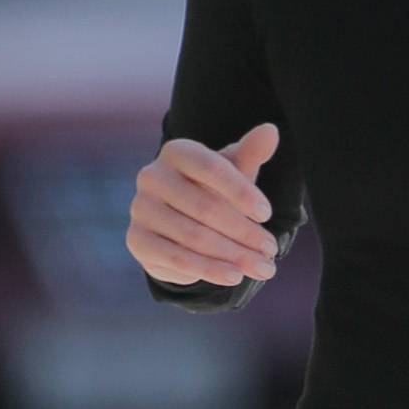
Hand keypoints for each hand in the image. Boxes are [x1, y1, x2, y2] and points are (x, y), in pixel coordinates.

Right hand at [126, 122, 282, 287]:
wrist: (179, 226)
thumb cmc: (213, 191)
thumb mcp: (233, 173)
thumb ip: (250, 154)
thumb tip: (270, 131)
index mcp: (177, 152)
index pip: (211, 168)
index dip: (241, 192)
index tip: (268, 215)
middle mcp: (152, 176)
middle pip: (205, 207)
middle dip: (244, 233)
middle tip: (271, 250)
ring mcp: (140, 208)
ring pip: (194, 237)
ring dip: (233, 256)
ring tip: (264, 268)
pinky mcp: (137, 240)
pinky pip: (177, 259)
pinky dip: (209, 270)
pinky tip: (233, 277)